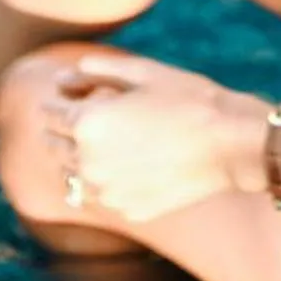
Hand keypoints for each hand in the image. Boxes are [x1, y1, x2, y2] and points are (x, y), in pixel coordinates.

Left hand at [38, 51, 268, 221]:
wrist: (231, 144)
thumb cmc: (189, 99)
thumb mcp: (143, 72)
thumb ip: (97, 70)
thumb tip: (65, 77)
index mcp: (87, 124)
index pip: (49, 113)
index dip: (58, 99)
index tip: (70, 92)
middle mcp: (88, 163)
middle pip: (54, 145)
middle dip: (64, 128)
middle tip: (88, 114)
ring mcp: (107, 192)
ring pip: (73, 175)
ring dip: (80, 157)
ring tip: (110, 141)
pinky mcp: (127, 211)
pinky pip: (103, 195)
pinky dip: (108, 181)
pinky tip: (133, 165)